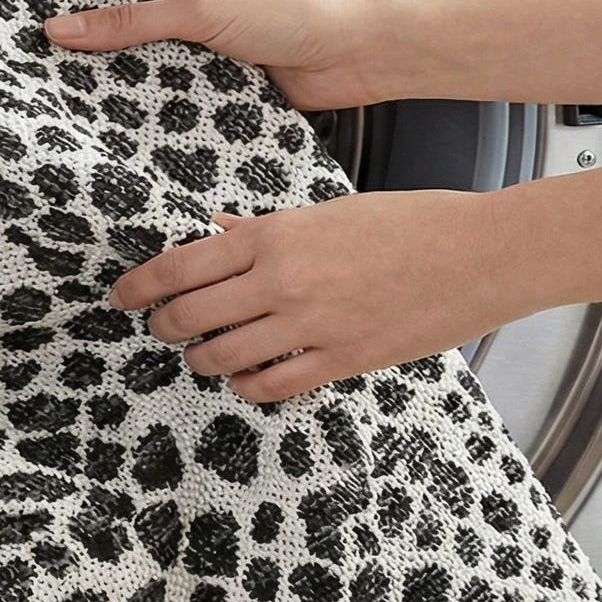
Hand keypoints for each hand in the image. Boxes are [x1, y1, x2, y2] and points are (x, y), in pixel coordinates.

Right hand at [44, 0, 397, 110]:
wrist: (362, 54)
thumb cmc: (299, 10)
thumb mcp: (202, 10)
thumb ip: (133, 23)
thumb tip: (67, 26)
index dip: (84, 0)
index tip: (41, 22)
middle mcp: (197, 8)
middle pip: (133, 32)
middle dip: (102, 52)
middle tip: (50, 73)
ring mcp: (210, 51)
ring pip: (155, 71)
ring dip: (135, 87)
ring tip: (81, 107)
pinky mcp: (225, 89)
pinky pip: (182, 102)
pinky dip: (165, 114)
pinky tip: (135, 129)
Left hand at [110, 188, 524, 402]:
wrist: (480, 253)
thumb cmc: (410, 223)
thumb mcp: (328, 213)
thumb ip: (265, 230)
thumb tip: (217, 231)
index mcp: (274, 235)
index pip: (180, 265)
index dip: (139, 285)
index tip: (120, 295)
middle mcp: (280, 280)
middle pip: (188, 315)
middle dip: (164, 325)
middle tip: (161, 327)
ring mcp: (308, 325)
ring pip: (220, 357)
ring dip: (201, 359)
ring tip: (202, 354)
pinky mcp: (339, 361)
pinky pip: (269, 387)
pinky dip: (247, 387)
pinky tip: (247, 379)